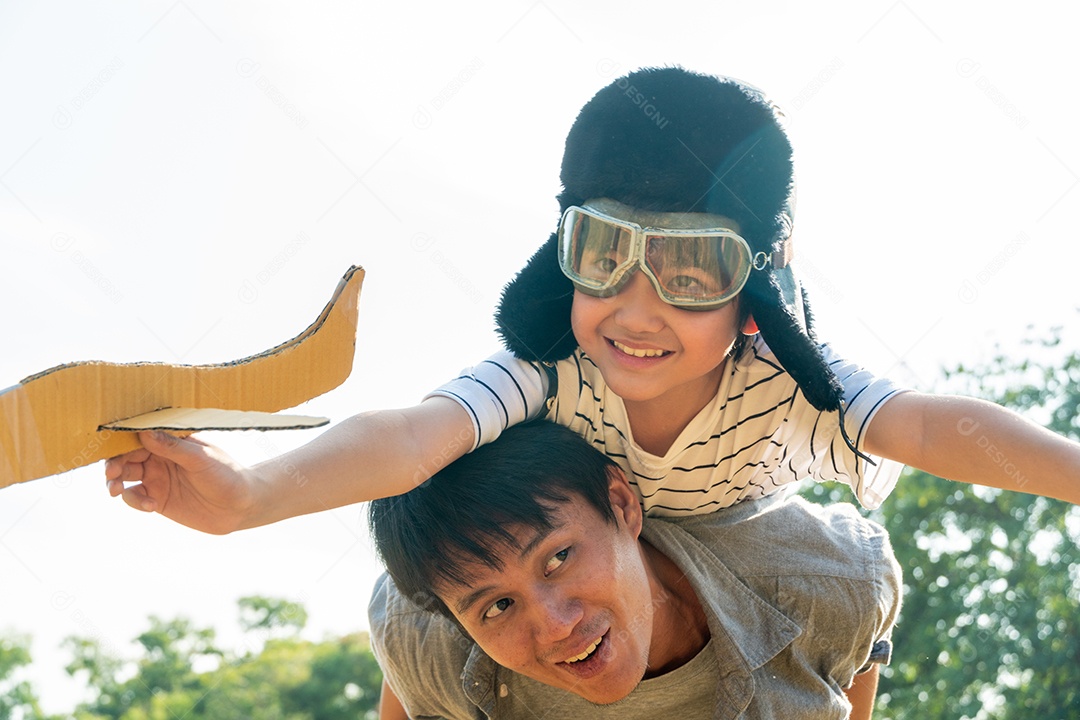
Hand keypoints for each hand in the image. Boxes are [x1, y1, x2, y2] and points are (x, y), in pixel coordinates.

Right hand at [104, 431, 255, 534]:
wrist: (241, 505)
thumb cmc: (226, 474)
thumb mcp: (201, 459)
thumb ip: (173, 447)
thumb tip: (144, 431)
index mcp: (171, 441)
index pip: (139, 436)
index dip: (121, 441)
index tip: (109, 447)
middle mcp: (160, 457)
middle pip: (125, 456)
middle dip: (113, 463)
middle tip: (111, 473)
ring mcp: (157, 478)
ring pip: (124, 476)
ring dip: (115, 482)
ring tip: (116, 490)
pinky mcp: (158, 499)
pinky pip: (134, 497)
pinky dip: (134, 501)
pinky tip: (150, 506)